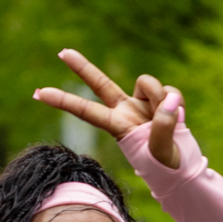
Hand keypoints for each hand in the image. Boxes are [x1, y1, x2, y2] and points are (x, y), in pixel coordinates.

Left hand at [34, 49, 182, 168]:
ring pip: (148, 83)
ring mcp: (143, 103)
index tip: (39, 93)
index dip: (64, 101)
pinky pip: (170, 91)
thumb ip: (163, 126)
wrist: (183, 168)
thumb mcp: (161, 153)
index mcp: (117, 126)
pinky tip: (179, 117)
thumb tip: (170, 98)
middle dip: (82, 67)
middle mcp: (126, 110)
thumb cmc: (165, 168)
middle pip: (101, 84)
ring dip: (160, 99)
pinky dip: (177, 103)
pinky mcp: (162, 99)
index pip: (87, 111)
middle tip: (62, 53)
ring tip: (169, 120)